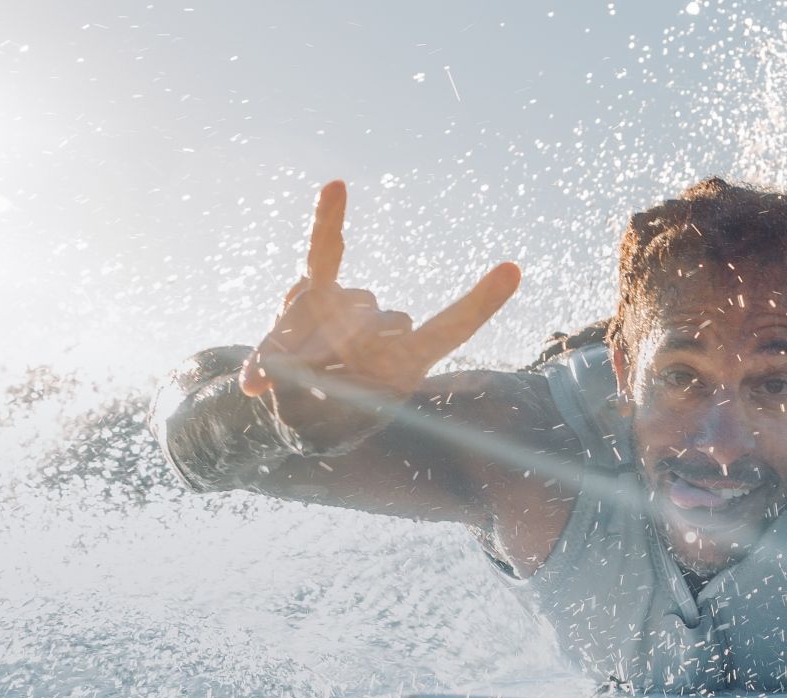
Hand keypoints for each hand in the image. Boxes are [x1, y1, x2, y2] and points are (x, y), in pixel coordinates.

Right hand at [239, 180, 521, 441]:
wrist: (298, 416)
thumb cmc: (318, 420)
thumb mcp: (309, 416)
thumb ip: (295, 383)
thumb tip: (274, 352)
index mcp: (405, 365)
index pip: (449, 330)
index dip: (478, 305)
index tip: (512, 270)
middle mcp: (388, 330)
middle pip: (369, 316)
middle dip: (329, 350)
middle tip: (306, 381)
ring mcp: (355, 308)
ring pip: (332, 300)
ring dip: (298, 335)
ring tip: (284, 371)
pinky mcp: (319, 293)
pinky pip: (323, 254)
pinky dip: (328, 224)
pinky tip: (337, 187)